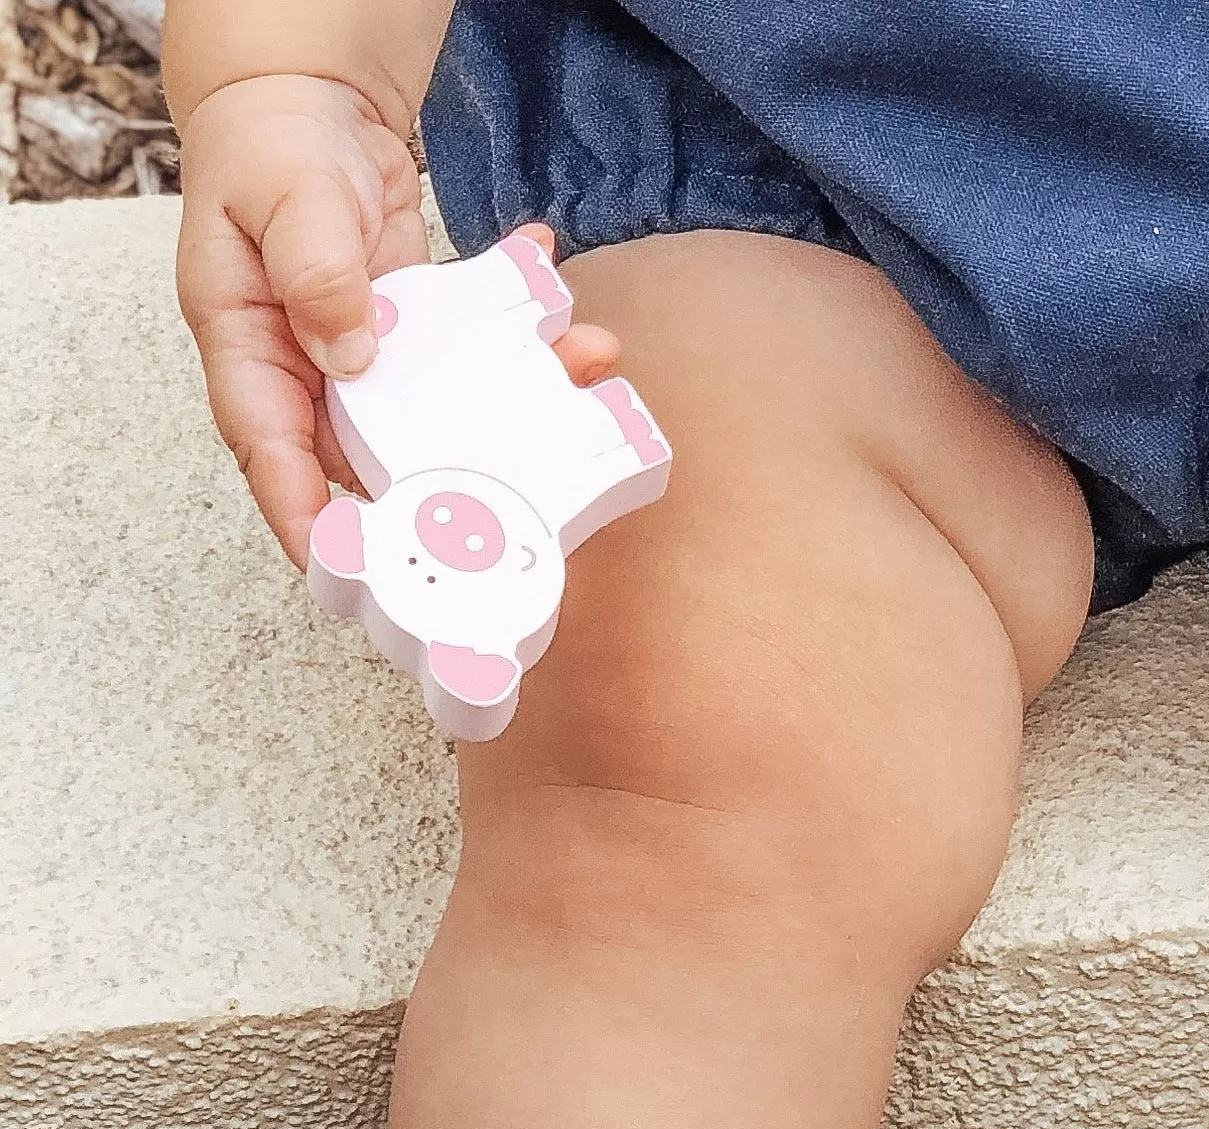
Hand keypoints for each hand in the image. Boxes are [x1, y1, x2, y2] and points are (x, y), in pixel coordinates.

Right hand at [175, 75, 621, 563]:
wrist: (308, 105)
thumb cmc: (271, 146)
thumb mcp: (285, 198)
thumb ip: (316, 272)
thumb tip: (350, 350)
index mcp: (250, 347)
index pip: (269, 451)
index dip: (305, 515)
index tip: (346, 565)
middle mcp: (308, 371)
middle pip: (366, 459)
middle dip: (443, 487)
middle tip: (514, 510)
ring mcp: (367, 363)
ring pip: (436, 418)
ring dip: (513, 413)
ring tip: (580, 370)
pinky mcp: (416, 343)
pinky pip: (471, 365)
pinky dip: (525, 348)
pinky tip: (570, 324)